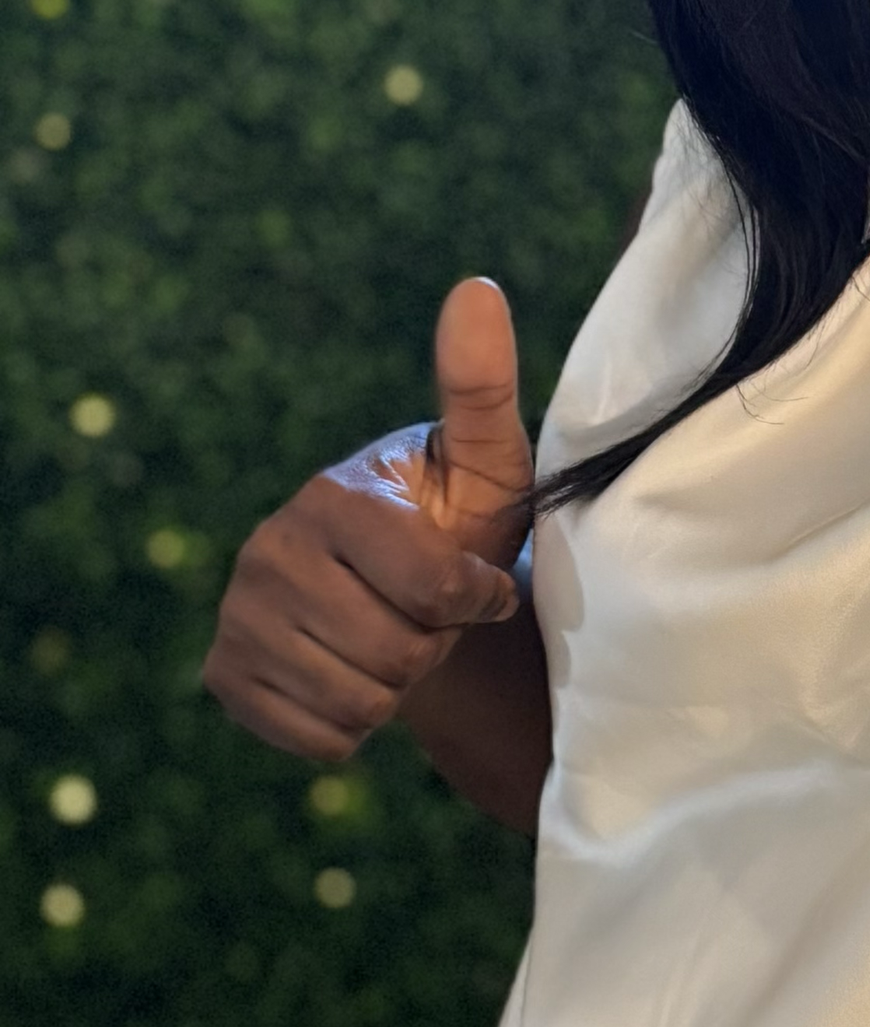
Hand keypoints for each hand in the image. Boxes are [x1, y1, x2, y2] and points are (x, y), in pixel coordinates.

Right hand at [203, 277, 535, 765]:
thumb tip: (477, 286)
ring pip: (359, 703)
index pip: (433, 588)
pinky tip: (350, 674)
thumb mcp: (487, 463)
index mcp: (335, 497)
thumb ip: (482, 386)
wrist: (396, 598)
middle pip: (395, 655)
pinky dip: (353, 726)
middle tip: (424, 614)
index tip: (479, 586)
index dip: (474, 601)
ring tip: (391, 637)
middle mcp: (268, 551)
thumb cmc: (455, 524)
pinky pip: (319, 739)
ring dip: (395, 688)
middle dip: (431, 646)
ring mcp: (237, 617)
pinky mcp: (224, 677)